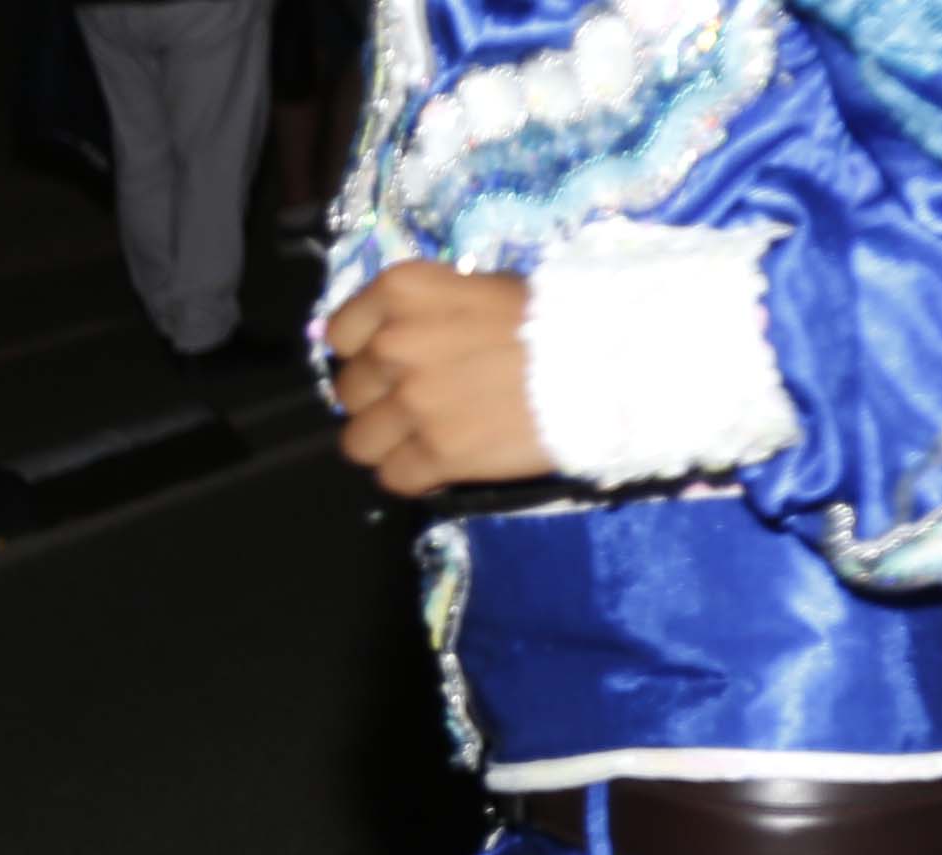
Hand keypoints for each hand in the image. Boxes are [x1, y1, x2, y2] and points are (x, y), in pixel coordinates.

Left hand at [325, 263, 546, 492]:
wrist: (602, 364)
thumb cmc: (553, 320)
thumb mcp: (478, 289)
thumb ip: (430, 313)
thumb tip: (410, 340)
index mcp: (399, 293)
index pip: (339, 336)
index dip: (364, 358)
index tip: (391, 369)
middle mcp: (392, 344)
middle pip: (349, 392)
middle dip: (378, 403)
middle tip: (418, 410)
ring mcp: (412, 402)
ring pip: (359, 441)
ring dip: (387, 446)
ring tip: (422, 446)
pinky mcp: (438, 453)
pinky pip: (393, 478)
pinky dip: (412, 478)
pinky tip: (437, 470)